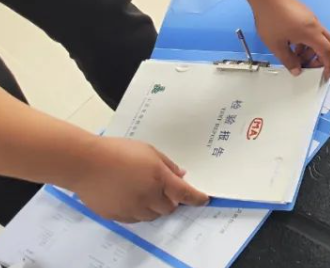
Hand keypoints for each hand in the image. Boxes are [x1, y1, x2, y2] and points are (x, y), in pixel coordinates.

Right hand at [71, 137, 208, 222]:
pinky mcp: (117, 215)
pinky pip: (135, 219)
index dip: (196, 198)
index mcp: (158, 177)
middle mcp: (147, 196)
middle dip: (171, 201)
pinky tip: (131, 197)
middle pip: (169, 208)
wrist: (86, 163)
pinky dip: (139, 212)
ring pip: (152, 216)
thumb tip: (180, 176)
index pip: (184, 193)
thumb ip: (167, 165)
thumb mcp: (149, 151)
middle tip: (165, 190)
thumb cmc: (117, 151)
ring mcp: (131, 208)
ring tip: (145, 191)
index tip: (204, 200)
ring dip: (155, 207)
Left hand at [254, 0, 329, 77]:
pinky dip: (307, 41)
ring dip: (311, 50)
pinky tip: (292, 44)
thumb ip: (288, 60)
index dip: (329, 65)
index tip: (325, 76)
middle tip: (309, 66)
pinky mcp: (305, 14)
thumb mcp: (276, 45)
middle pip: (328, 44)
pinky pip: (312, 31)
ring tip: (295, 56)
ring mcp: (311, 18)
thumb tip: (297, 70)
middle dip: (321, 58)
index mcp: (311, 34)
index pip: (327, 52)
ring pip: (319, 38)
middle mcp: (315, 25)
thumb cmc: (271, 20)